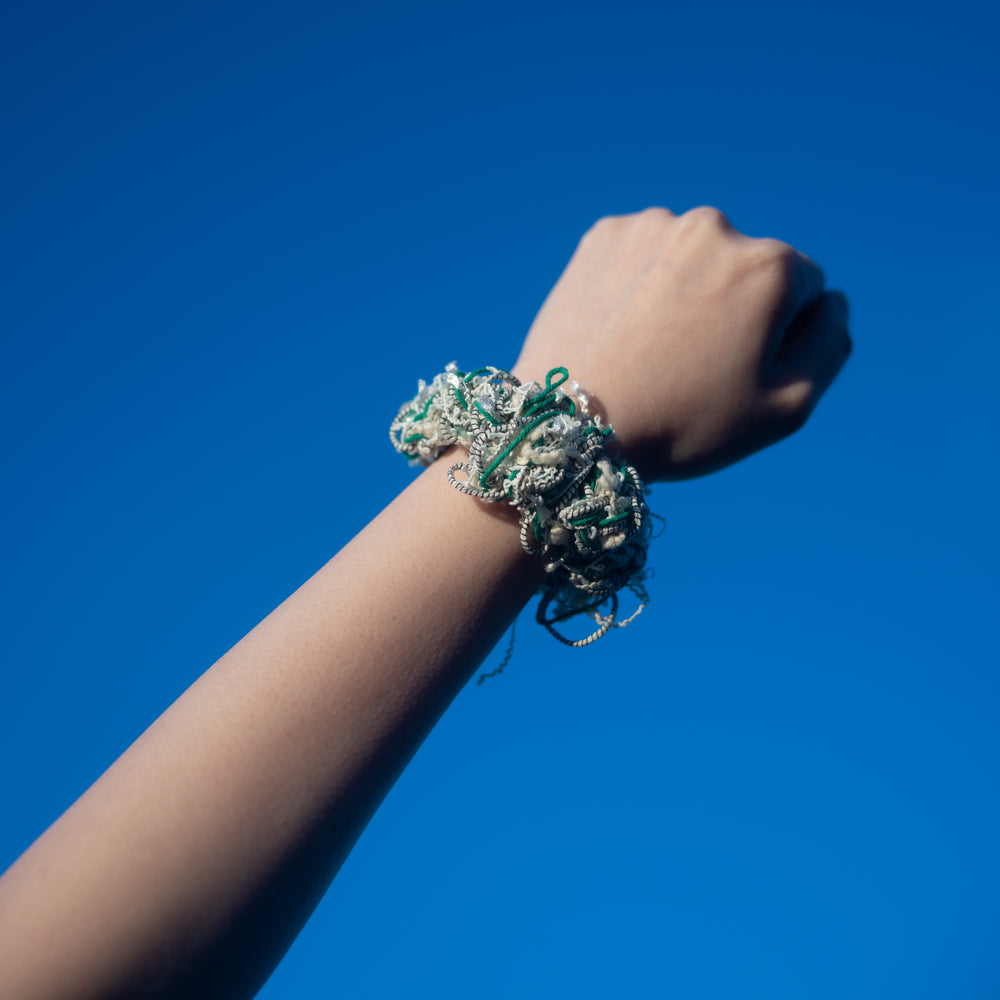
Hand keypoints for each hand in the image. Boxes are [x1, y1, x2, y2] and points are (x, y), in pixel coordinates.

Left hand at [512, 207, 850, 480]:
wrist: (571, 426)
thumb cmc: (683, 424)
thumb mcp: (787, 408)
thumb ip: (830, 343)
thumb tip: (830, 300)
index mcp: (771, 266)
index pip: (803, 291)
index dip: (774, 339)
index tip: (730, 373)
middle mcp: (715, 227)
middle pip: (746, 269)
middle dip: (729, 309)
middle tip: (686, 366)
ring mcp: (653, 226)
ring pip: (692, 259)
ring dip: (683, 293)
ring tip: (649, 350)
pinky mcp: (603, 236)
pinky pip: (643, 255)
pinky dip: (640, 284)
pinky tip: (622, 328)